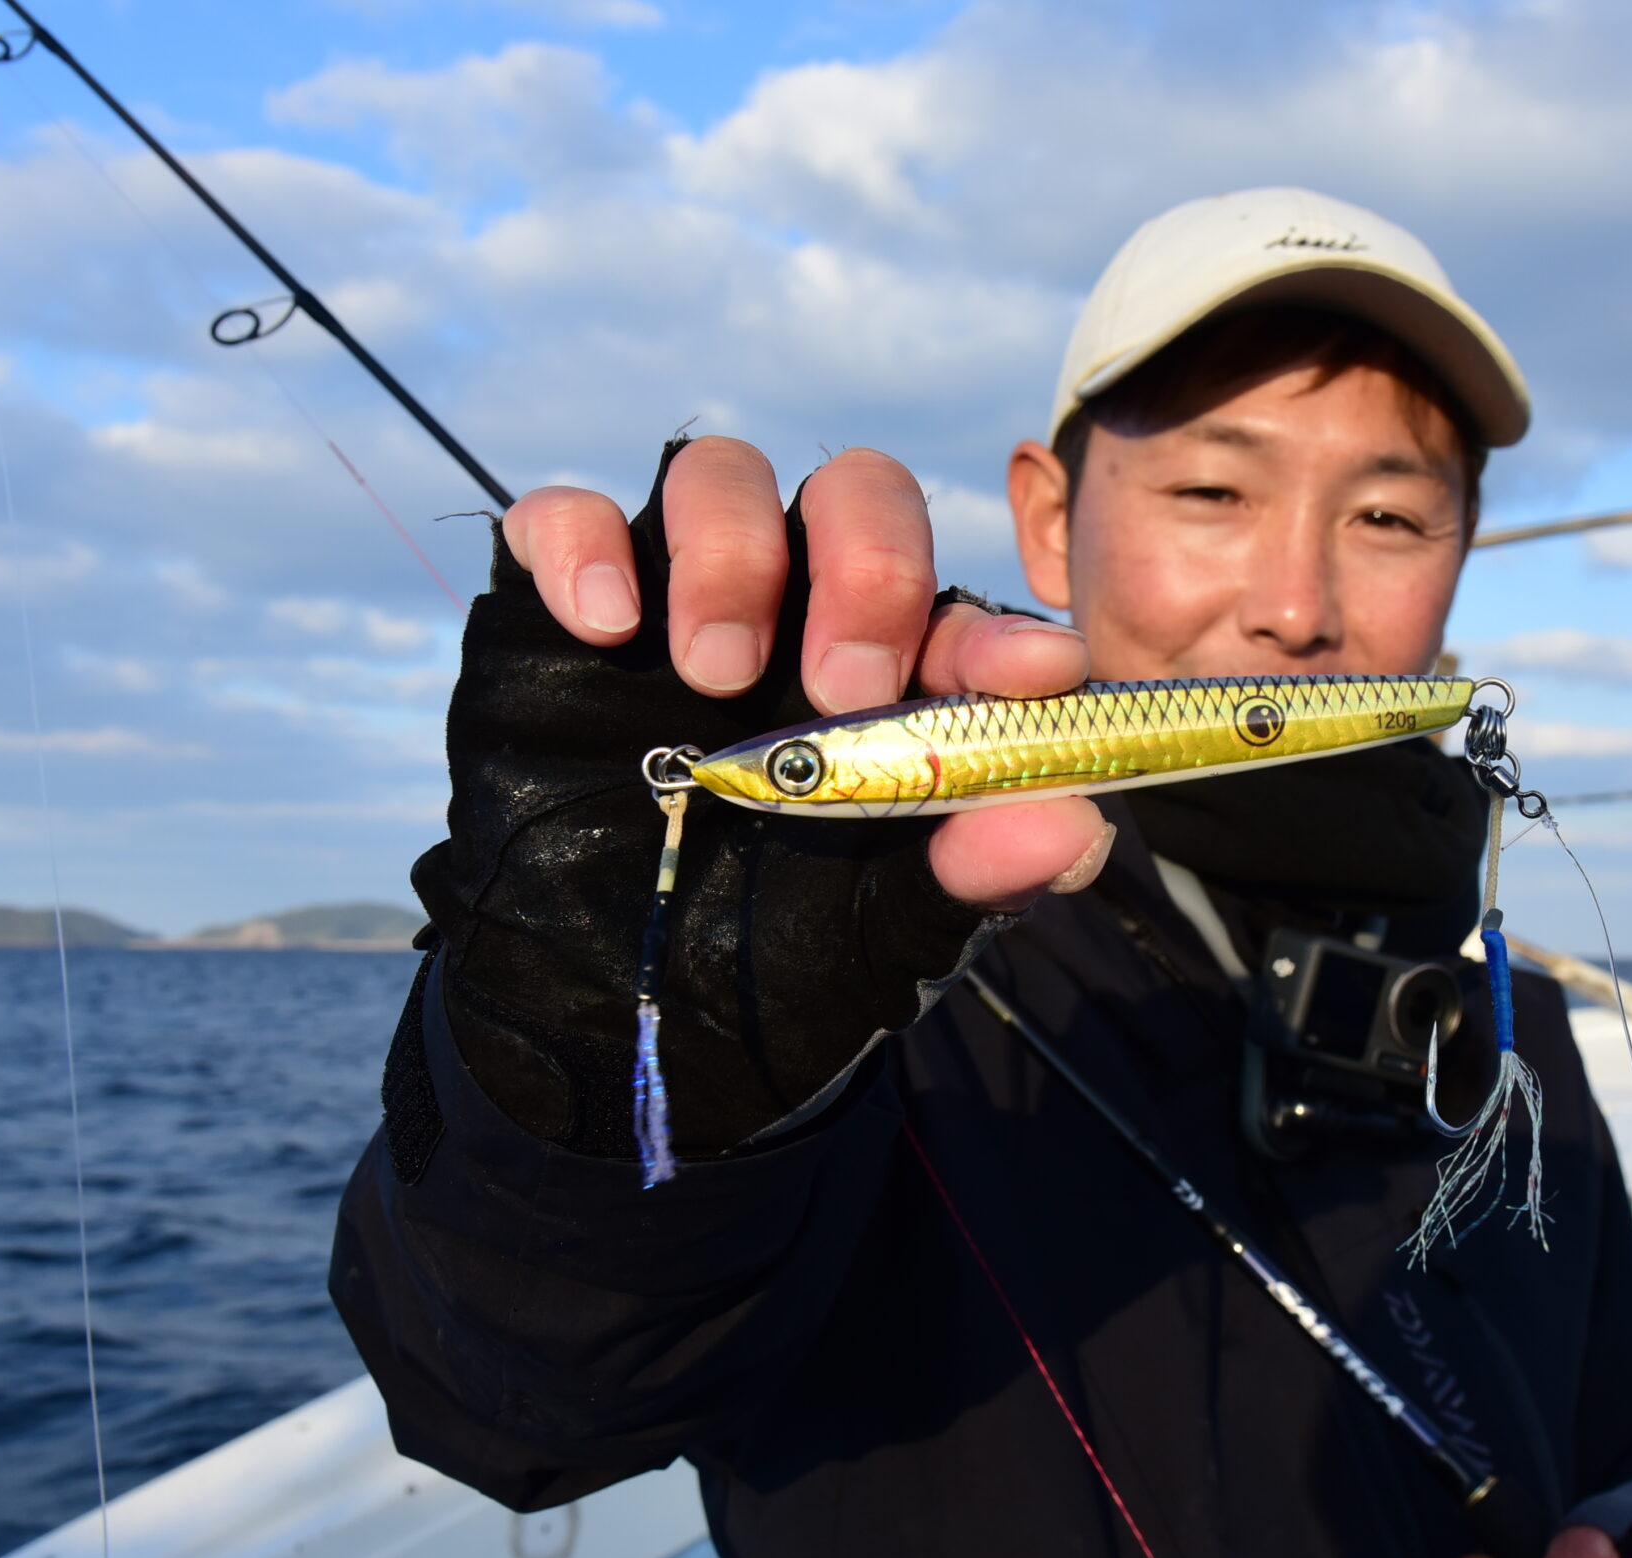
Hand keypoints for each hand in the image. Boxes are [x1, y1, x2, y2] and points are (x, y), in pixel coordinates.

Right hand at [501, 438, 1112, 910]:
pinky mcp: (556, 608)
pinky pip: (564, 514)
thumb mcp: (875, 936)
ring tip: (717, 673)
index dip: (1002, 637)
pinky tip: (609, 628)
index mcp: (890, 680)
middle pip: (855, 492)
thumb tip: (1075, 828)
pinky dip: (588, 545)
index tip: (1036, 675)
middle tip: (847, 685)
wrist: (604, 1012)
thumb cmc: (760, 960)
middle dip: (870, 566)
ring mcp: (675, 595)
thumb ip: (969, 876)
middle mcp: (792, 611)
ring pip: (720, 471)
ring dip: (734, 551)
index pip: (961, 619)